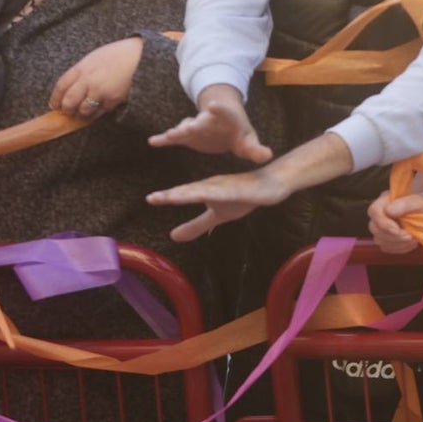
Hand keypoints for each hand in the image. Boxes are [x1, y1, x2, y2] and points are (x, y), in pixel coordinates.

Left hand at [50, 38, 142, 117]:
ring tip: (85, 112)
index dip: (55, 98)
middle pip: (69, 101)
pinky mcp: (113, 99)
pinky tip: (99, 110)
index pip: (61, 86)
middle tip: (68, 111)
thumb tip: (73, 86)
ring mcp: (100, 91)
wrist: (138, 56)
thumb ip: (82, 72)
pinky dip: (98, 113)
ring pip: (84, 110)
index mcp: (81, 68)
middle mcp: (87, 80)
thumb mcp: (93, 58)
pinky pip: (101, 111)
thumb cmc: (117, 54)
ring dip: (83, 113)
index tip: (54, 105)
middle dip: (67, 109)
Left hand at [148, 166, 292, 241]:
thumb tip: (172, 237)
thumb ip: (196, 225)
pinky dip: (219, 192)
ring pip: (207, 189)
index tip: (150, 199)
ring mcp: (228, 186)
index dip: (167, 197)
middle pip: (190, 190)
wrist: (271, 184)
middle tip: (153, 198)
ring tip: (174, 197)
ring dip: (190, 192)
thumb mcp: (217, 216)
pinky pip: (230, 191)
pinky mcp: (243, 189)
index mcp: (206, 190)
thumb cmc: (243, 196)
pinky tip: (210, 193)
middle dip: (173, 194)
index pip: (183, 194)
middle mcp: (214, 185)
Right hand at [149, 84, 272, 163]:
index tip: (215, 105)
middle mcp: (208, 120)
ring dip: (178, 131)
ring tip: (171, 135)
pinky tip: (153, 141)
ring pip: (185, 128)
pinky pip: (173, 138)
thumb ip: (256, 150)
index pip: (224, 112)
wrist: (225, 126)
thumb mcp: (249, 141)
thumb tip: (267, 156)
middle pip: (200, 121)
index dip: (220, 109)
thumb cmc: (239, 133)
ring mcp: (195, 128)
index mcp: (227, 119)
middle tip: (189, 125)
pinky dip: (163, 139)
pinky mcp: (186, 137)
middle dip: (195, 123)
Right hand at [368, 191, 422, 253]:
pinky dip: (400, 248)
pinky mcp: (386, 239)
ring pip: (379, 240)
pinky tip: (410, 242)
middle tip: (409, 236)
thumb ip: (405, 204)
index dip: (384, 223)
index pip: (374, 211)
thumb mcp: (419, 202)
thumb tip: (389, 210)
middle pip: (374, 228)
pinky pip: (387, 248)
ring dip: (398, 243)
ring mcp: (382, 227)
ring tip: (413, 238)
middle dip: (393, 236)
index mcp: (385, 200)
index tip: (398, 230)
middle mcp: (380, 214)